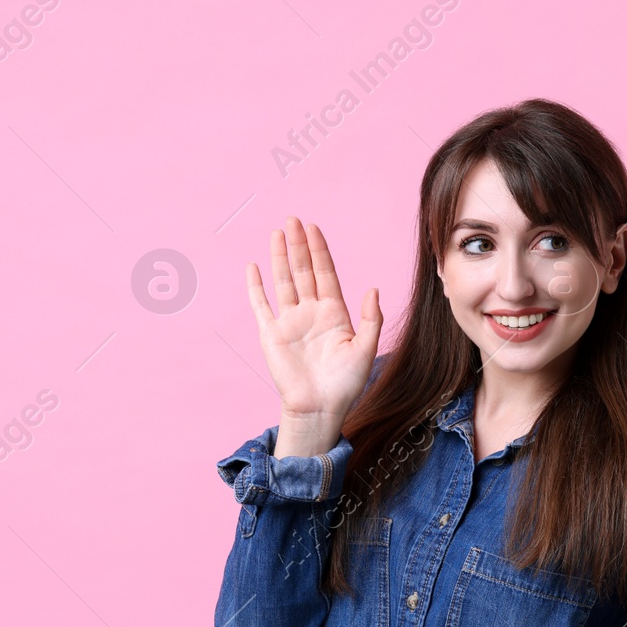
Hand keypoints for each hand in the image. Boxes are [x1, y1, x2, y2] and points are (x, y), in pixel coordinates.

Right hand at [246, 216, 383, 456]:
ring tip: (277, 233)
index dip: (320, 251)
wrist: (321, 407)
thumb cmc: (346, 383)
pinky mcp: (271, 334)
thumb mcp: (366, 349)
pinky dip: (255, 286)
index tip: (314, 228)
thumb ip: (370, 319)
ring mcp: (290, 321)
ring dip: (280, 257)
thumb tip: (373, 289)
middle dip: (299, 245)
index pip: (325, 274)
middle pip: (303, 271)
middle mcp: (311, 313)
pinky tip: (253, 266)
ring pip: (283, 282)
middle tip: (293, 220)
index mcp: (334, 314)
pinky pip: (261, 305)